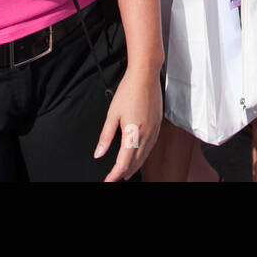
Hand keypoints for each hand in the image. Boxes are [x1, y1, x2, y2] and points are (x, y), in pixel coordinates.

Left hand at [95, 67, 161, 181]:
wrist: (146, 75)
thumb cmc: (129, 90)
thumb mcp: (112, 114)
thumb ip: (106, 136)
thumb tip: (99, 153)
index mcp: (133, 132)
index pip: (123, 163)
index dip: (114, 175)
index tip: (108, 181)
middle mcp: (146, 134)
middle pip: (136, 162)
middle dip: (124, 173)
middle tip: (114, 178)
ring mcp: (154, 130)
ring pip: (145, 156)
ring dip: (135, 166)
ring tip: (126, 172)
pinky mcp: (158, 124)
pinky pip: (152, 146)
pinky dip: (144, 155)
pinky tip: (140, 155)